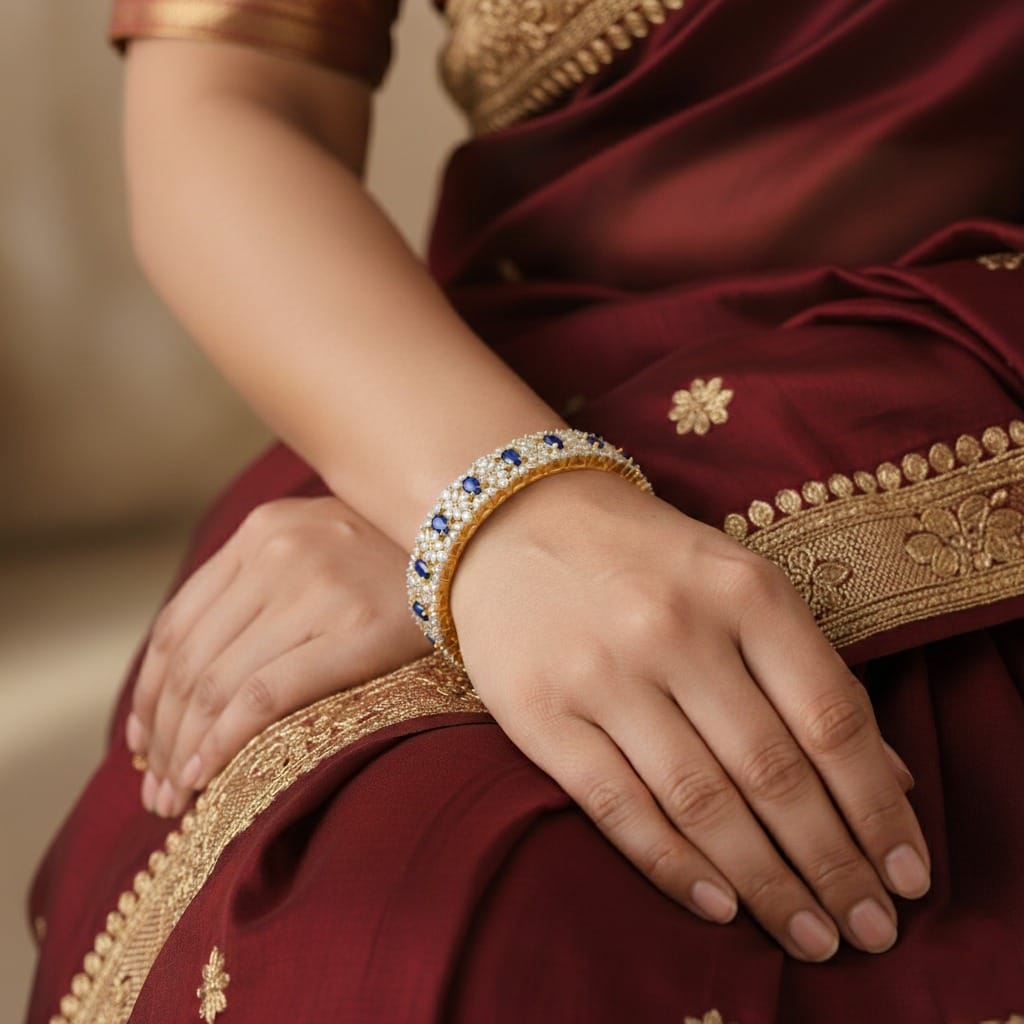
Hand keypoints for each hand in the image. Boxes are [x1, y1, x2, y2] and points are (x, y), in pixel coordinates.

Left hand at [127, 496, 430, 817]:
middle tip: (153, 789)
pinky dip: (223, 740)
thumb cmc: (399, 567)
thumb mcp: (321, 548)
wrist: (484, 550)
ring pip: (217, 681)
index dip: (147, 691)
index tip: (141, 742)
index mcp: (265, 528)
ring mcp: (318, 585)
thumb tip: (194, 676)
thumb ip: (263, 588)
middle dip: (160, 733)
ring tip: (173, 795)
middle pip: (189, 659)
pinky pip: (265, 694)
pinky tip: (207, 774)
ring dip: (182, 748)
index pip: (177, 622)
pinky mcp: (357, 629)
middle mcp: (281, 549)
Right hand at [450, 470, 926, 961]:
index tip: (908, 874)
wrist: (513, 519)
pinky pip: (617, 806)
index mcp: (742, 589)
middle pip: (774, 772)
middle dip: (832, 864)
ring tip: (810, 934)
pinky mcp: (539, 712)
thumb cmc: (642, 556)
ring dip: (766, 883)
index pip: (832, 718)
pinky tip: (721, 907)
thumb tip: (889, 777)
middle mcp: (675, 629)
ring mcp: (602, 672)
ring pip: (702, 801)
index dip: (878, 809)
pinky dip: (674, 867)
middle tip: (869, 928)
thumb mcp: (736, 581)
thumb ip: (807, 669)